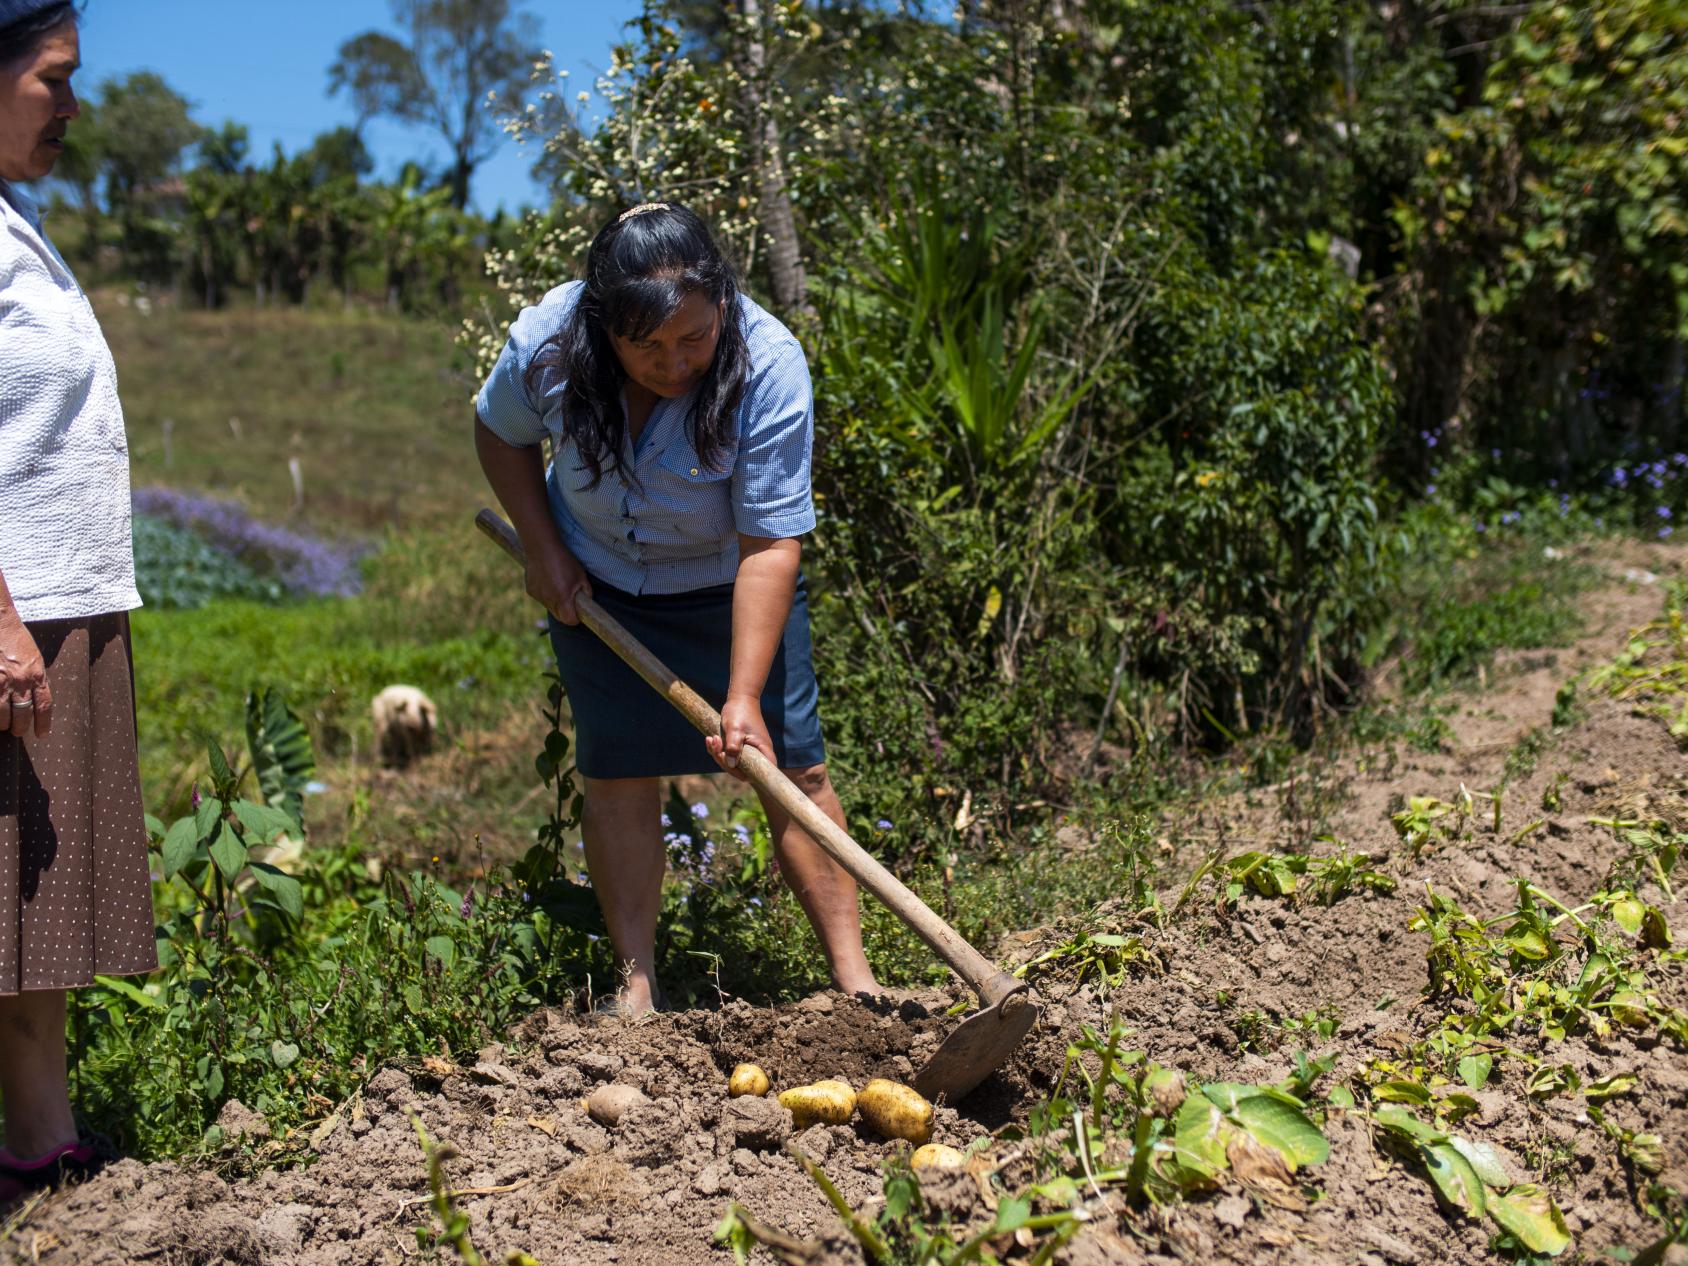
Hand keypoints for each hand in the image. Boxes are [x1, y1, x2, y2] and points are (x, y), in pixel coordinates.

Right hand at [0, 616, 51, 738]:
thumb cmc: (14, 637)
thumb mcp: (33, 656)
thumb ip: (34, 676)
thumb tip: (35, 696)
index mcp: (36, 673)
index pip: (44, 705)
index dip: (44, 722)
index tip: (42, 734)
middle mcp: (20, 681)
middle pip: (23, 714)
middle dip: (21, 727)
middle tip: (18, 731)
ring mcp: (0, 682)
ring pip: (2, 715)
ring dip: (3, 723)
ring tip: (3, 726)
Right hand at [526, 543, 592, 625]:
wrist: (542, 548)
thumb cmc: (564, 560)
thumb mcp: (581, 575)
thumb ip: (586, 592)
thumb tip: (587, 602)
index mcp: (563, 598)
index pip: (569, 621)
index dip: (575, 618)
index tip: (578, 612)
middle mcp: (548, 600)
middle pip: (559, 616)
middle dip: (566, 611)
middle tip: (570, 598)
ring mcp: (538, 596)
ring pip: (550, 608)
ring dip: (555, 602)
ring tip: (558, 585)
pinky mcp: (530, 591)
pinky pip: (541, 598)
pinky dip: (545, 594)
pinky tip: (547, 581)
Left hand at [707, 693, 771, 781]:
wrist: (740, 698)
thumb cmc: (740, 711)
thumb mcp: (735, 728)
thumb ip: (733, 747)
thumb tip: (731, 765)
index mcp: (762, 750)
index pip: (762, 772)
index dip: (749, 775)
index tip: (733, 766)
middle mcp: (758, 753)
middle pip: (742, 770)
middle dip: (725, 761)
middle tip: (716, 744)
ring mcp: (748, 750)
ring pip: (732, 763)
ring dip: (718, 754)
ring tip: (711, 738)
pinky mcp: (739, 747)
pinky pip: (728, 755)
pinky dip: (718, 749)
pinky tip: (710, 739)